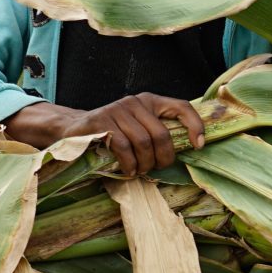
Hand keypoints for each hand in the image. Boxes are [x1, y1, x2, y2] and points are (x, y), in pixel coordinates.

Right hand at [4, 93, 204, 176]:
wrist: (72, 129)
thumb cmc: (111, 133)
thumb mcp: (136, 127)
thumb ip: (157, 132)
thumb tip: (186, 150)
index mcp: (150, 101)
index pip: (181, 107)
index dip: (195, 126)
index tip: (199, 145)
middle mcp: (135, 102)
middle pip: (162, 135)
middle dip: (163, 158)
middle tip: (155, 169)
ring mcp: (118, 110)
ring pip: (144, 143)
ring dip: (144, 164)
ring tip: (139, 171)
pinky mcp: (102, 121)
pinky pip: (124, 147)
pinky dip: (129, 164)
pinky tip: (127, 170)